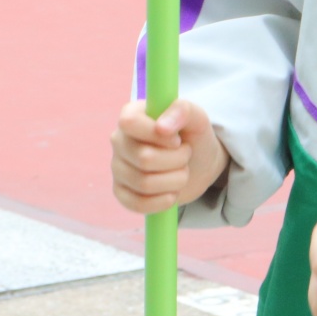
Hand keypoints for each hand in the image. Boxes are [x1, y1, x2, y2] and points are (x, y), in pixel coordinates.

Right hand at [110, 97, 229, 213]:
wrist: (198, 164)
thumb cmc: (193, 135)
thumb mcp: (197, 117)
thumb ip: (182, 111)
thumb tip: (162, 127)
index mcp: (131, 115)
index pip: (129, 123)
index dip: (156, 135)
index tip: (177, 140)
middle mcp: (119, 140)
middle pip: (144, 158)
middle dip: (176, 160)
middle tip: (186, 155)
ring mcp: (118, 167)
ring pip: (144, 183)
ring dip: (175, 181)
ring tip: (182, 171)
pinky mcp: (121, 192)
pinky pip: (137, 204)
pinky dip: (162, 201)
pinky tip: (172, 193)